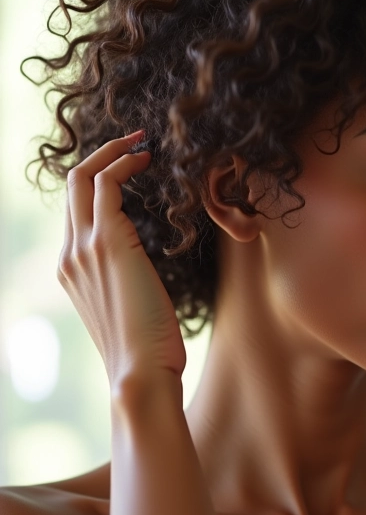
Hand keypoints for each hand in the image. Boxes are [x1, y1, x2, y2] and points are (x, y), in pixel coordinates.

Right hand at [57, 130, 185, 386]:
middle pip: (71, 185)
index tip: (129, 167)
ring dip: (114, 153)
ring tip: (143, 144)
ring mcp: (84, 249)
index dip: (99, 180)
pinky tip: (146, 160)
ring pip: (84, 178)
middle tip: (135, 141)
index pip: (75, 210)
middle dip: (101, 155)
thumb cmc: (144, 347)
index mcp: (71, 269)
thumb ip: (122, 282)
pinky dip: (124, 164)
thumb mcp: (126, 308)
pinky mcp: (109, 245)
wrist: (139, 374)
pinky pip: (107, 186)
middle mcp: (69, 255)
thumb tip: (138, 272)